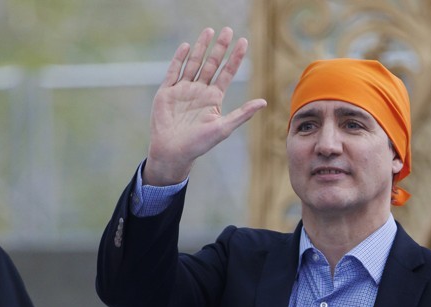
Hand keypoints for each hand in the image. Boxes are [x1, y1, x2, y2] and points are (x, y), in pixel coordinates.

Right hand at [144, 27, 266, 185]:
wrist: (173, 152)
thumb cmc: (199, 144)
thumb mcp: (223, 128)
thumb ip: (242, 114)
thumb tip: (264, 102)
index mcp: (213, 98)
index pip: (227, 73)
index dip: (235, 58)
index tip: (243, 42)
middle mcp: (199, 91)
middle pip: (211, 64)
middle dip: (219, 48)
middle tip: (228, 30)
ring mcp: (183, 90)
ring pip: (194, 64)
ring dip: (201, 48)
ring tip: (209, 31)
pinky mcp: (167, 92)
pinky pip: (174, 71)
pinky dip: (179, 59)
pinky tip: (187, 46)